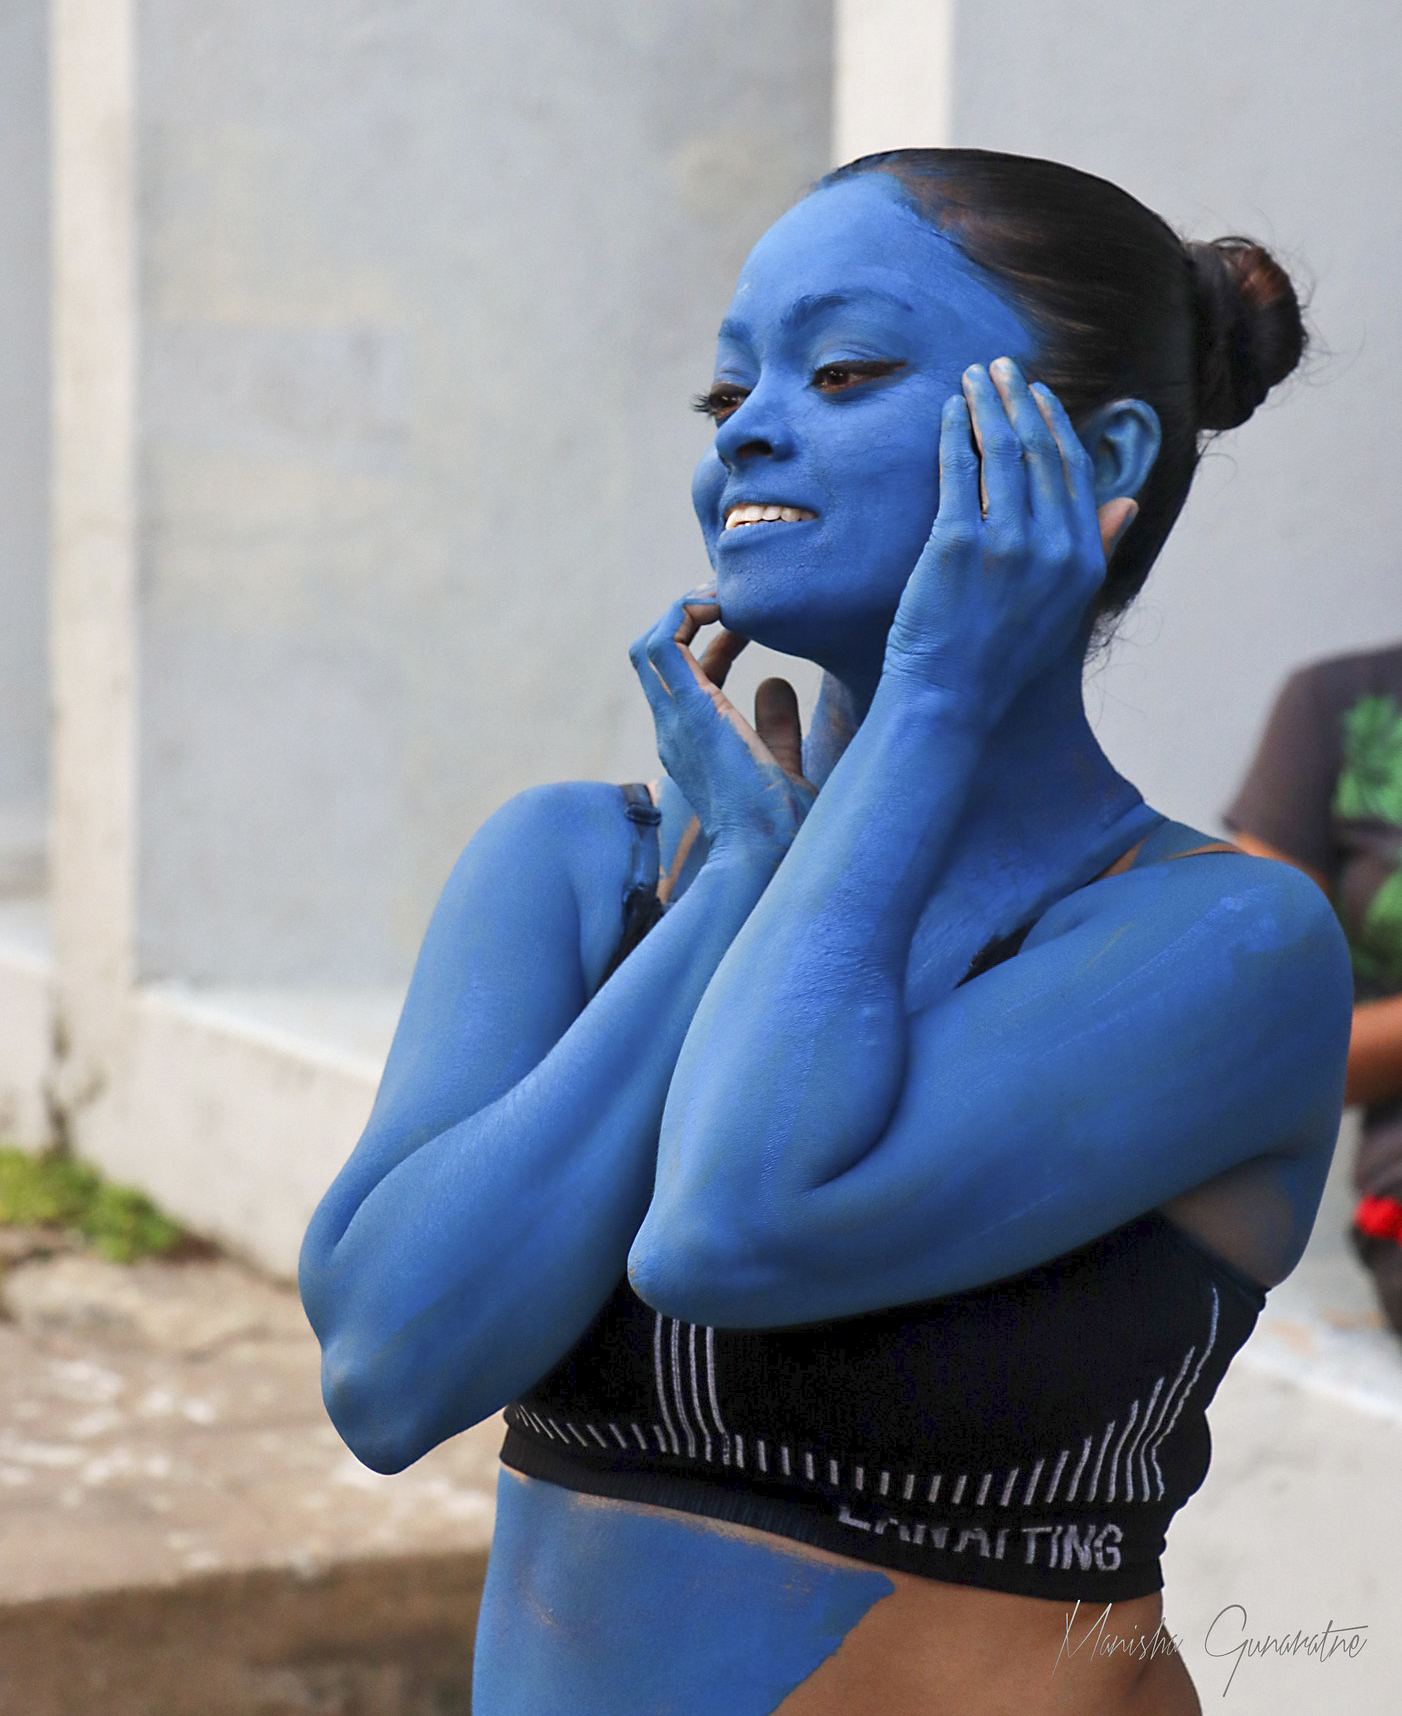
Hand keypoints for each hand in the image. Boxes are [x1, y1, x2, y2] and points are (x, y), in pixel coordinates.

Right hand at [630, 590, 814, 863]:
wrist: (769, 856)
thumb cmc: (781, 827)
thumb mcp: (782, 765)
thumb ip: (776, 727)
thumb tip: (775, 684)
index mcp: (692, 742)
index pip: (682, 676)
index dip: (710, 641)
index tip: (747, 625)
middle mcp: (673, 729)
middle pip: (658, 655)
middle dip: (690, 616)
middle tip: (734, 600)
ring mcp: (673, 720)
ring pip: (651, 644)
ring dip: (686, 609)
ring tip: (726, 596)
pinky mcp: (685, 711)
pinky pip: (664, 643)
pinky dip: (686, 613)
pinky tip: (725, 608)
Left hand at [882, 358, 1136, 724]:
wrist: (948, 701)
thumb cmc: (997, 659)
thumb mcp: (1062, 608)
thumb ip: (1096, 551)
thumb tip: (1129, 506)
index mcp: (1083, 560)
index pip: (1076, 472)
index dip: (1057, 426)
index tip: (1036, 393)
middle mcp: (1053, 548)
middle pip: (1042, 452)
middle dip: (1020, 399)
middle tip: (999, 366)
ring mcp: (1007, 545)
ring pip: (1003, 452)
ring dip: (987, 405)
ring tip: (972, 376)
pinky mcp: (958, 545)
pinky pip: (960, 471)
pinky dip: (956, 433)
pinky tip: (949, 411)